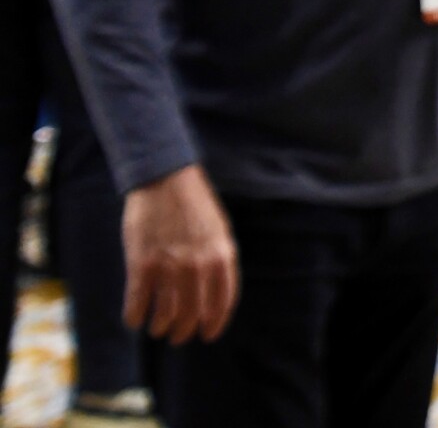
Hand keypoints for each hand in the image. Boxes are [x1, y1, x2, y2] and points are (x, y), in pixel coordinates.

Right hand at [123, 164, 236, 343]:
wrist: (165, 180)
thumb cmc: (194, 205)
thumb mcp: (219, 231)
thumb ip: (219, 261)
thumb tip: (214, 293)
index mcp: (222, 256)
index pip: (223, 302)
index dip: (215, 323)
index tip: (207, 334)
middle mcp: (199, 266)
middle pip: (193, 313)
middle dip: (185, 331)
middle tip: (178, 337)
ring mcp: (170, 266)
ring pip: (166, 314)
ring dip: (161, 327)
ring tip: (158, 329)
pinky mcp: (141, 264)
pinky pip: (138, 302)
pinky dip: (135, 316)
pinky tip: (135, 319)